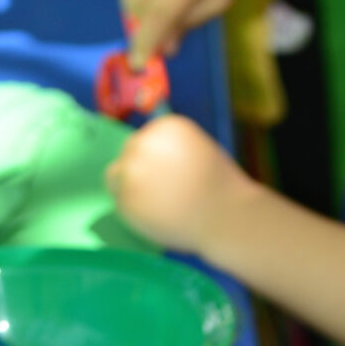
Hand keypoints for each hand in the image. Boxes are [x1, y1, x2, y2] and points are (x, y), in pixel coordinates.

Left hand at [104, 115, 253, 257]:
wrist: (227, 218)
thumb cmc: (220, 190)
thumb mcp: (198, 152)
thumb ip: (170, 150)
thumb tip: (146, 161)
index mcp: (166, 127)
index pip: (145, 140)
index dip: (154, 161)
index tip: (169, 178)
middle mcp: (145, 141)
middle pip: (129, 155)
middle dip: (141, 174)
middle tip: (164, 195)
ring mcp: (133, 169)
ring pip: (117, 177)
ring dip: (133, 191)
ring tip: (160, 206)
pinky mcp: (126, 197)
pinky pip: (119, 202)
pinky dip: (133, 210)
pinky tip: (156, 216)